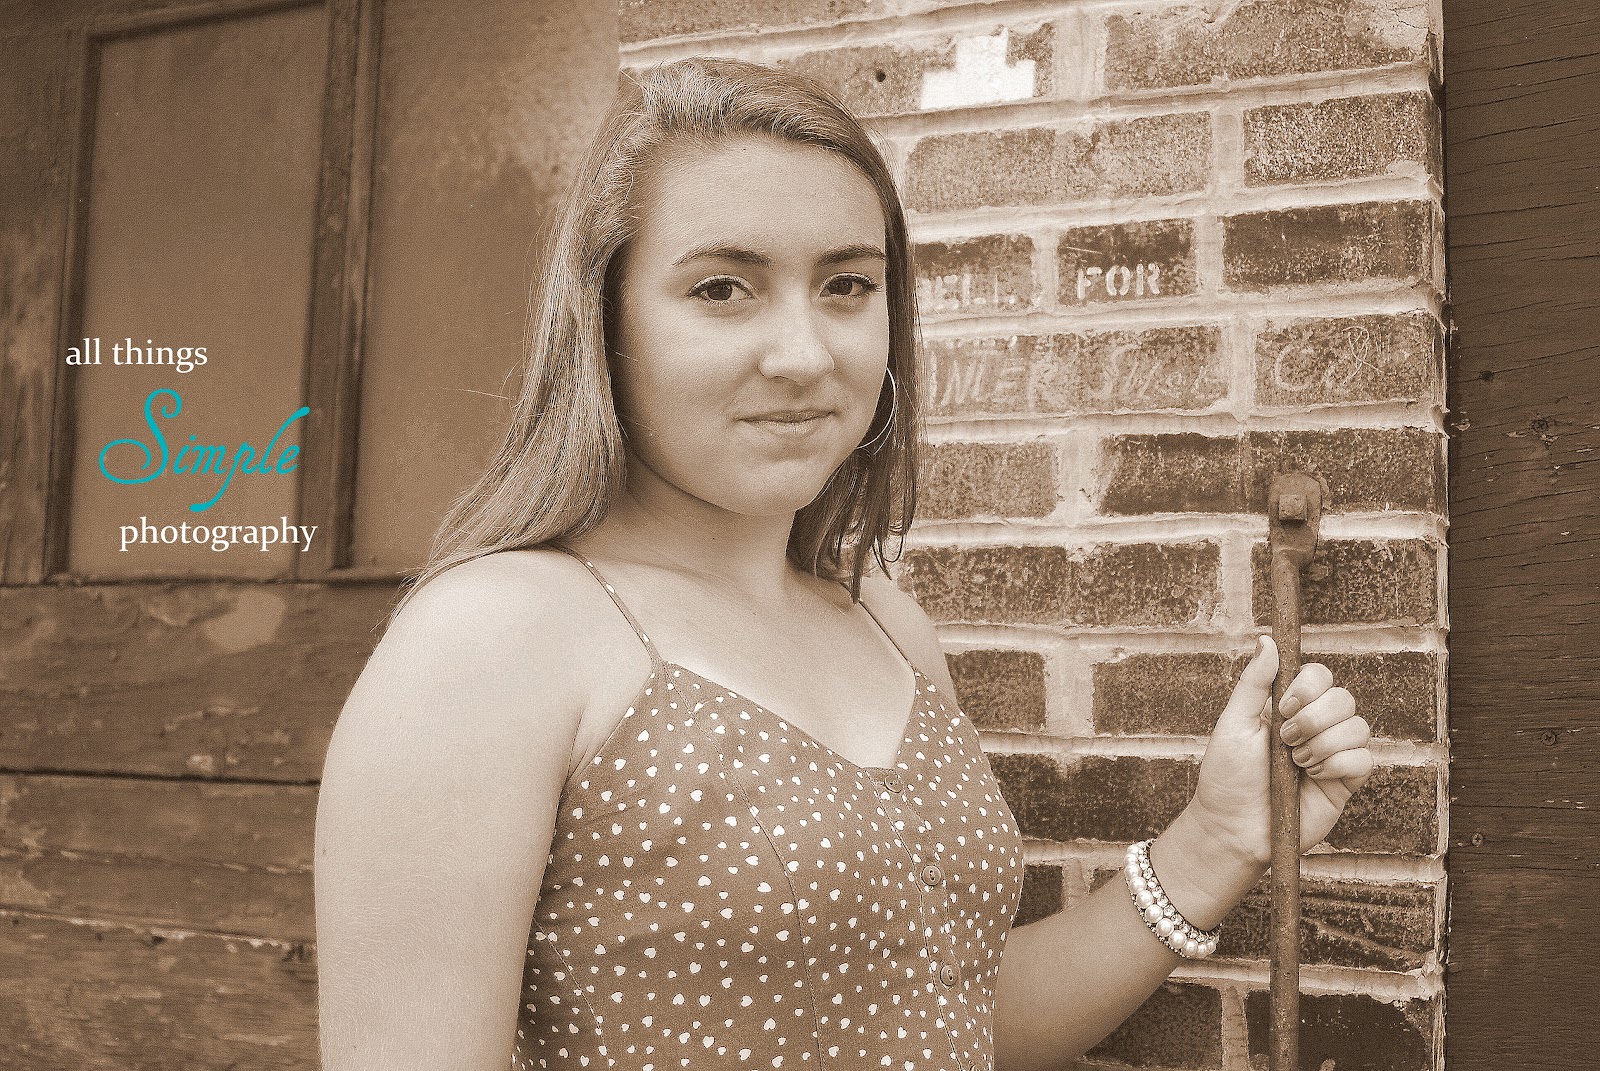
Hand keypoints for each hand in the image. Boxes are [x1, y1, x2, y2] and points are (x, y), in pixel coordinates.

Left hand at [1182, 636, 1374, 867]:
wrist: (1233, 827)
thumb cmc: (1227, 776)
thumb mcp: (1233, 723)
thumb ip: (1254, 682)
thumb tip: (1267, 640)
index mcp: (1288, 707)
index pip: (1320, 675)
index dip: (1308, 686)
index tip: (1282, 707)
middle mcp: (1316, 726)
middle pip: (1344, 698)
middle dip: (1313, 718)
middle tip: (1285, 741)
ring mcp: (1333, 753)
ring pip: (1358, 727)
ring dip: (1322, 744)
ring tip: (1295, 764)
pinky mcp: (1346, 782)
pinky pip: (1365, 759)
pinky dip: (1337, 764)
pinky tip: (1312, 777)